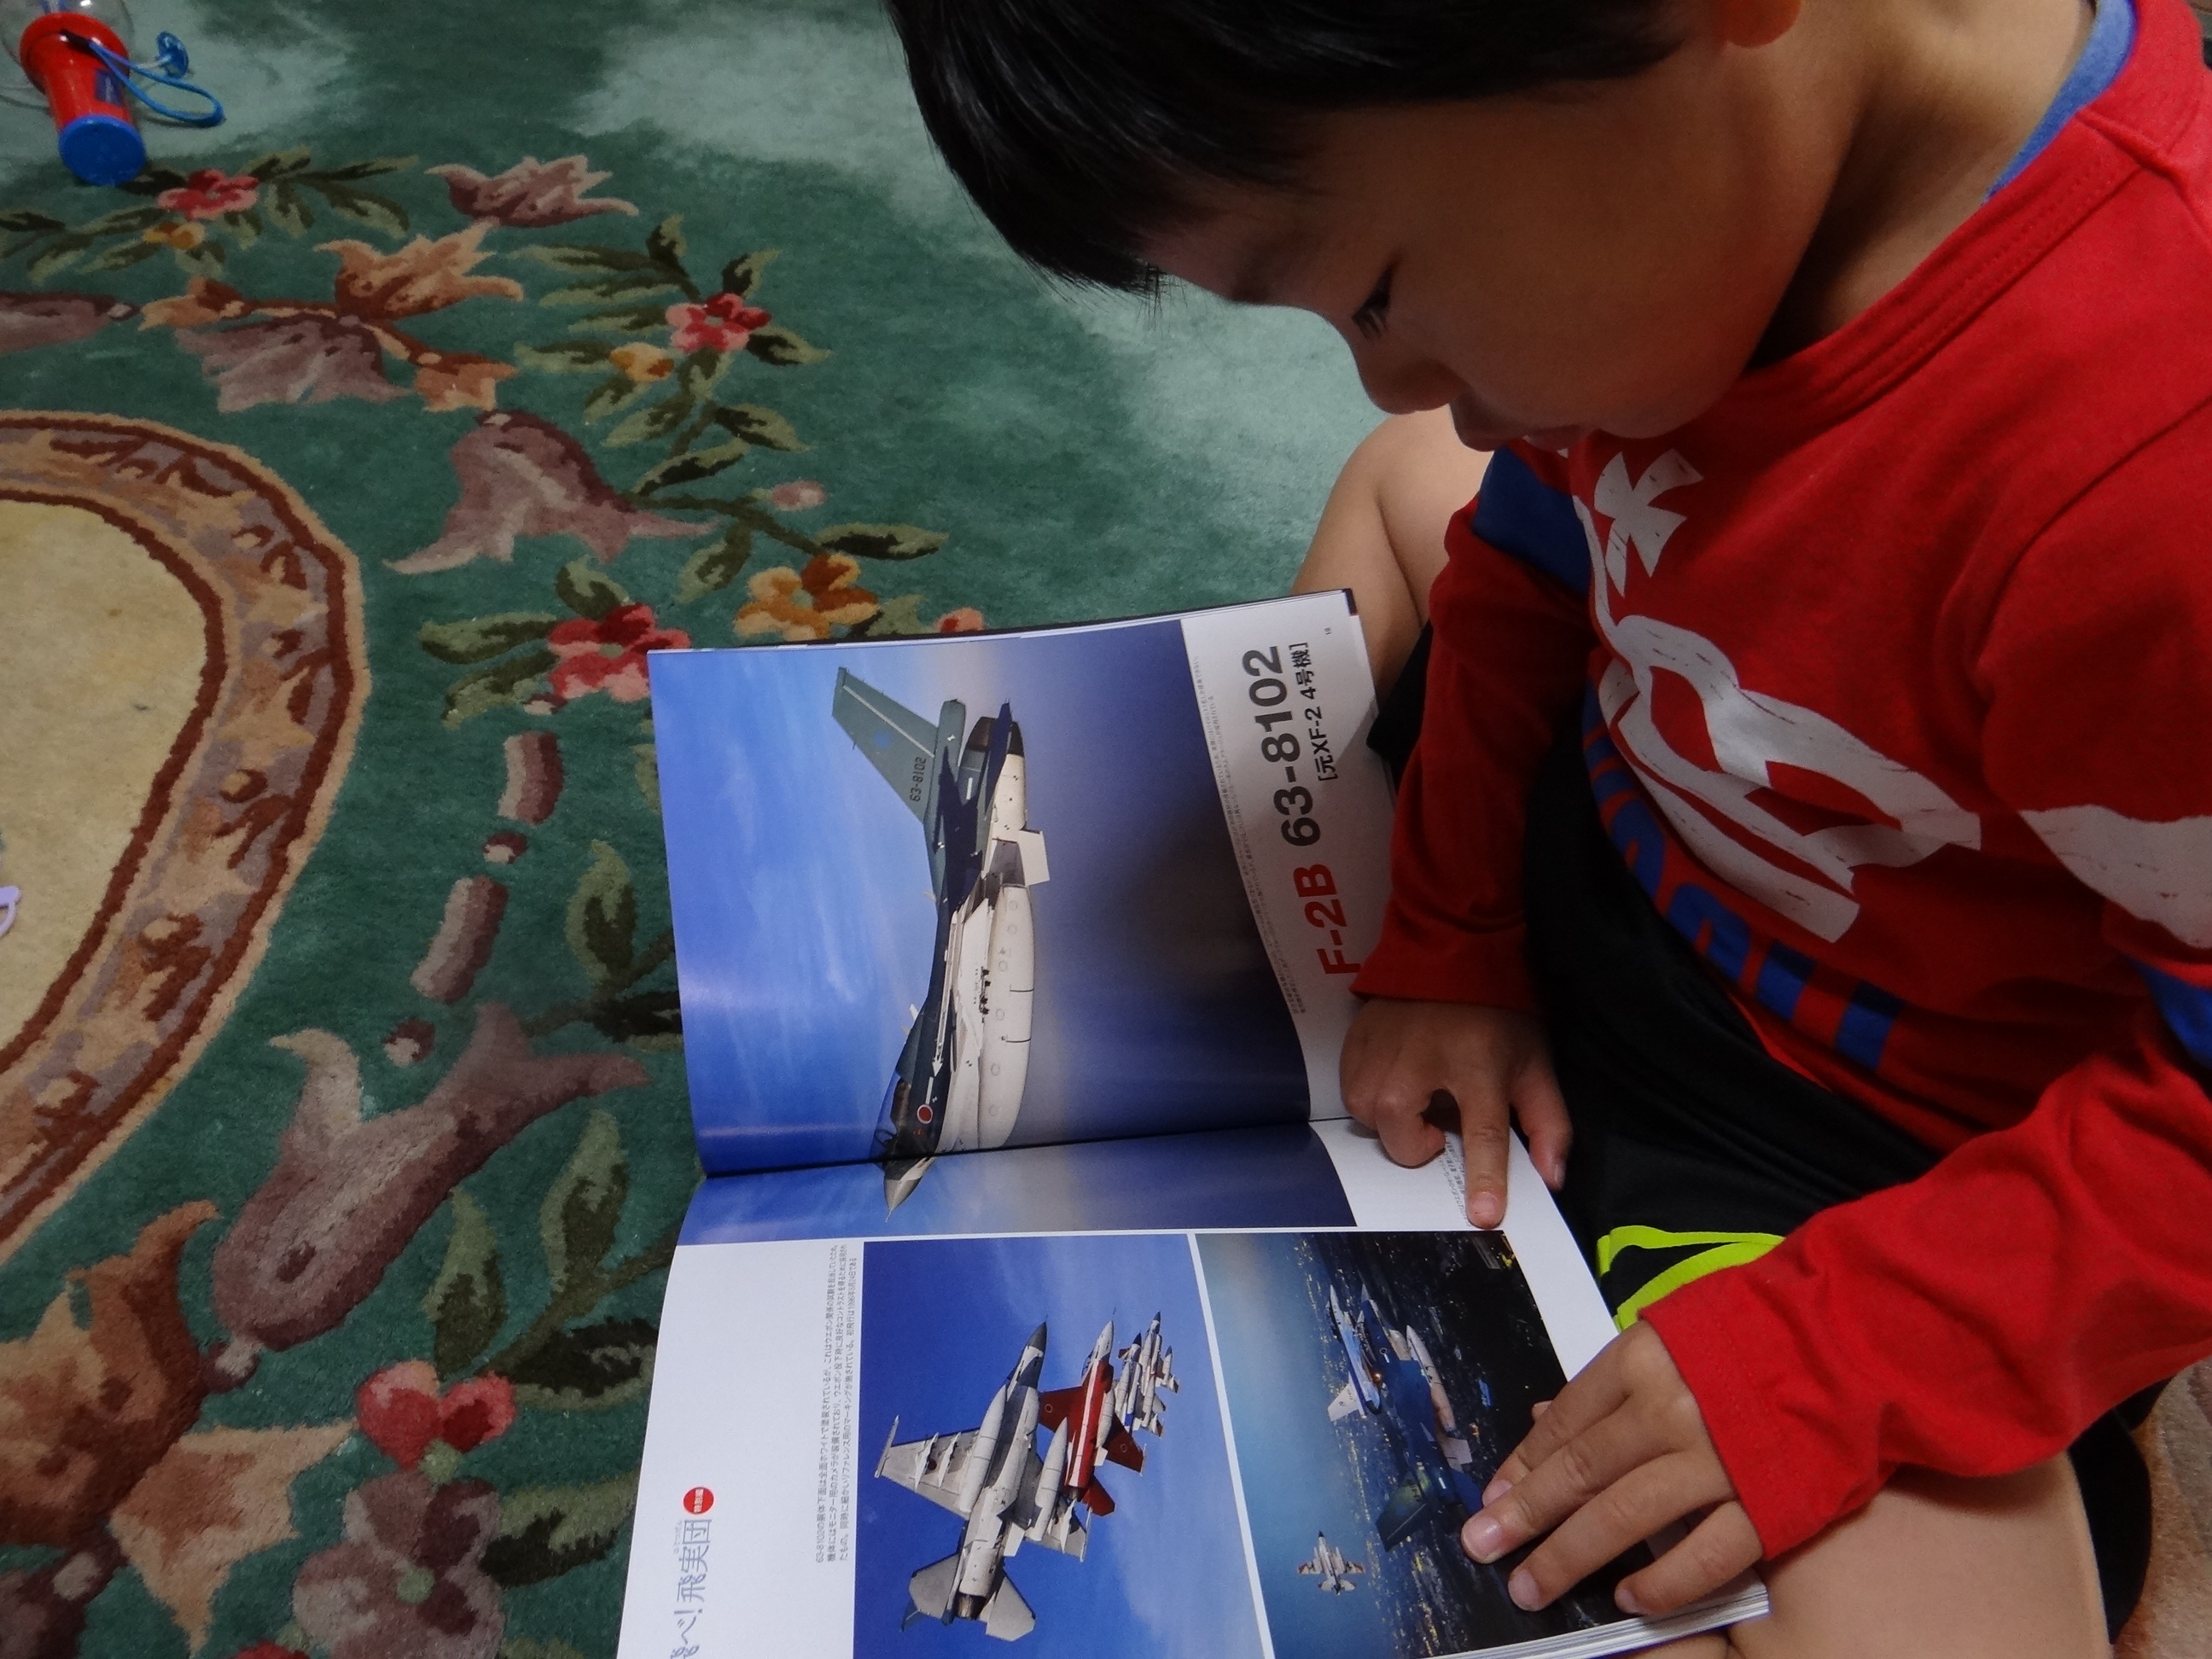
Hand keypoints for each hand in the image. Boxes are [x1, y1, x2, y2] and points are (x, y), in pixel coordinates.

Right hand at [1339, 997, 1569, 1226]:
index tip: (1484, 1216)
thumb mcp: (1534, 1063)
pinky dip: (1369, 1098)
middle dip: (1415, 1143)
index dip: (1485, 1177)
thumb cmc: (1498, 1013)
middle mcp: (1423, 1058)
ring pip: (1368, 1115)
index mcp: (1478, 1065)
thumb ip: (1547, 1122)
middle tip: (1437, 1123)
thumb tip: (1553, 1177)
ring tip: (1415, 1099)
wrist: (1450, 949)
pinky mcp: (1356, 1039)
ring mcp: (1382, 1047)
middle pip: (1401, 1130)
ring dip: (1391, 1122)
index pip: (1482, 1132)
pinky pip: (1350, 1091)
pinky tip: (1393, 1081)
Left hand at [1460, 1321, 1762, 1615]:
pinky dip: (1661, 1585)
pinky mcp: (1766, 1505)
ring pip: (1624, 1518)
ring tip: (1530, 1586)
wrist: (1857, 1338)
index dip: (1525, 1463)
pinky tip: (1627, 1600)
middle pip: (1580, 1471)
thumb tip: (1546, 1419)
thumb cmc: (1760, 1330)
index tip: (1493, 1495)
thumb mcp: (1674, 1331)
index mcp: (1644, 1359)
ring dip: (1569, 1556)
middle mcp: (1670, 1410)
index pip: (1566, 1419)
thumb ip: (1614, 1379)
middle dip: (1524, 1515)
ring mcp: (1717, 1461)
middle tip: (1482, 1547)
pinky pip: (1701, 1557)